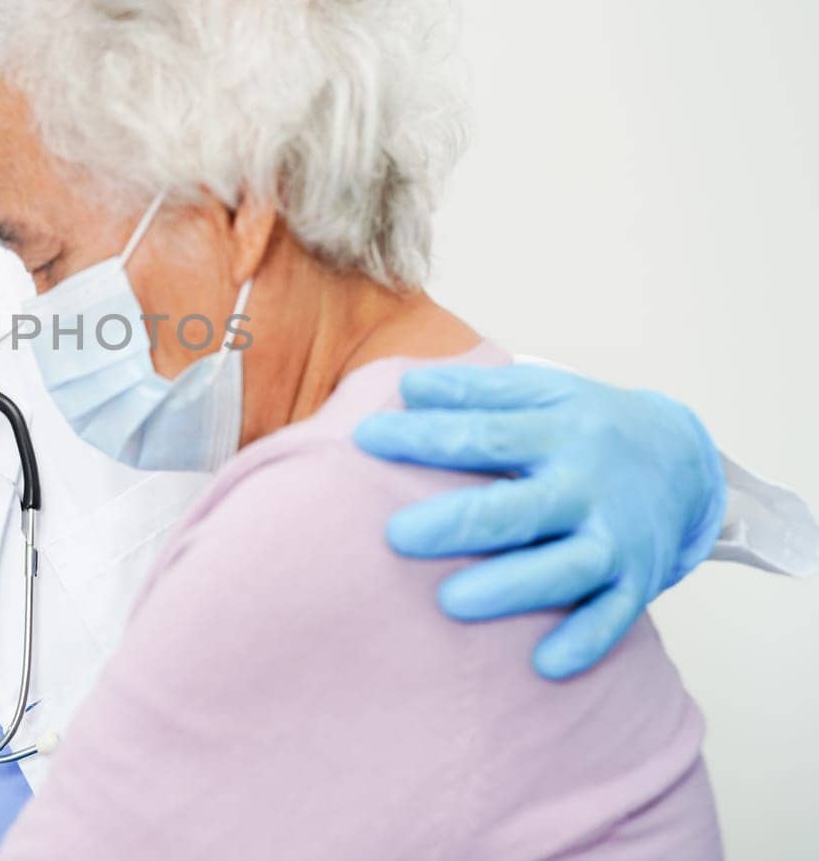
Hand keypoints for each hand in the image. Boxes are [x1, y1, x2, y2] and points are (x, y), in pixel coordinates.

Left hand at [354, 364, 725, 679]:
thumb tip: (408, 387)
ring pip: (565, 570)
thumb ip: (477, 390)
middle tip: (395, 536)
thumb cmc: (586, 426)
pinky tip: (543, 664)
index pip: (485, 435)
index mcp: (559, 432)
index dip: (426, 437)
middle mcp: (588, 486)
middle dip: (460, 524)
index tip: (365, 439)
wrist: (685, 461)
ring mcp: (615, 538)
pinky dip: (584, 642)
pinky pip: (613, 618)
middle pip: (519, 508)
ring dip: (511, 589)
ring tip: (450, 603)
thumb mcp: (543, 391)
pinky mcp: (636, 582)